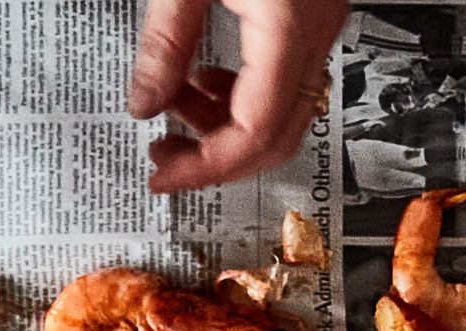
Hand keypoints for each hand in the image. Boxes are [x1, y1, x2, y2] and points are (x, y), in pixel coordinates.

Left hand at [131, 0, 349, 193]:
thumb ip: (164, 43)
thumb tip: (146, 104)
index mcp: (288, 24)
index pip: (256, 130)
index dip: (207, 167)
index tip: (165, 178)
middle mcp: (316, 32)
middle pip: (278, 135)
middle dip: (217, 158)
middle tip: (166, 157)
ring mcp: (320, 27)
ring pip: (284, 112)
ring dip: (226, 125)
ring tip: (174, 108)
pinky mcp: (311, 18)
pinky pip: (286, 80)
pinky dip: (243, 95)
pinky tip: (204, 80)